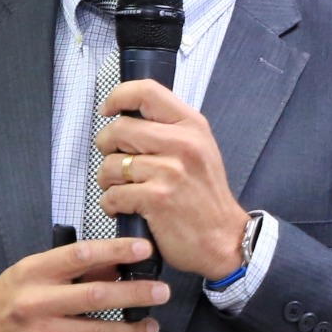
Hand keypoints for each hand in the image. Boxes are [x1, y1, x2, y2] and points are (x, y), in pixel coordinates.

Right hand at [0, 238, 167, 331]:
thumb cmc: (7, 305)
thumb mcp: (30, 277)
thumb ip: (72, 270)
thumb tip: (116, 263)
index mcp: (31, 273)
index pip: (79, 255)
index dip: (115, 251)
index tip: (144, 248)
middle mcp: (36, 303)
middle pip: (96, 296)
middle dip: (136, 293)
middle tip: (162, 291)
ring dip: (133, 328)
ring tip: (153, 323)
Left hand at [96, 80, 251, 278]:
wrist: (225, 239)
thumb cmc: (205, 196)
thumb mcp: (199, 150)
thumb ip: (169, 129)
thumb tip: (126, 116)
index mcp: (192, 125)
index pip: (147, 92)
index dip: (118, 97)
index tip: (108, 111)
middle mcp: (183, 143)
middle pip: (119, 129)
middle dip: (106, 147)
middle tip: (115, 163)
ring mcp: (170, 171)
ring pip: (110, 165)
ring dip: (107, 181)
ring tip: (122, 190)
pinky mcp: (157, 199)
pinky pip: (113, 195)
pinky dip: (112, 205)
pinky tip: (125, 209)